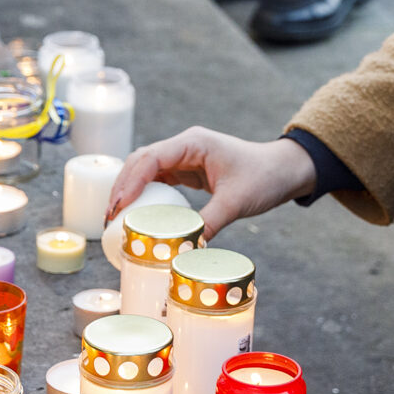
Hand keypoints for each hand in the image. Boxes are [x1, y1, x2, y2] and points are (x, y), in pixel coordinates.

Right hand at [106, 129, 316, 238]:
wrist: (284, 170)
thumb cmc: (265, 177)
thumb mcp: (237, 202)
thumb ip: (210, 223)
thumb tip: (185, 250)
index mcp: (193, 143)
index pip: (150, 158)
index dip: (129, 182)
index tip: (117, 207)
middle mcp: (185, 146)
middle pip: (140, 161)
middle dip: (122, 187)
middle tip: (109, 217)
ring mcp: (186, 157)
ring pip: (146, 170)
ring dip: (130, 191)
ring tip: (116, 218)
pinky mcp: (189, 170)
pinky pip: (160, 180)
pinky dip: (146, 195)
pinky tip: (138, 213)